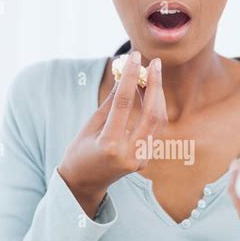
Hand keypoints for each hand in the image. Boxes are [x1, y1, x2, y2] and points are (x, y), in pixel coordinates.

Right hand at [58, 51, 167, 214]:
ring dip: (157, 95)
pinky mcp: (145, 159)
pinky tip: (148, 93)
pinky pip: (155, 129)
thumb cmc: (80, 151)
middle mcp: (129, 153)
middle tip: (155, 63)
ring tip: (152, 74)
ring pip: (158, 121)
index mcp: (109, 144)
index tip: (134, 57)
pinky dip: (154, 109)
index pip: (124, 103)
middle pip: (152, 113)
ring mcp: (140, 159)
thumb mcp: (90, 126)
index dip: (131, 77)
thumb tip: (124, 74)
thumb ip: (110, 102)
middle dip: (155, 85)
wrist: (84, 183)